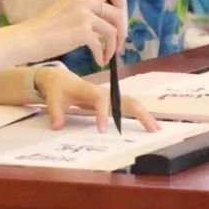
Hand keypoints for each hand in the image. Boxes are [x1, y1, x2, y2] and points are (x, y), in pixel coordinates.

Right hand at [18, 0, 125, 66]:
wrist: (28, 39)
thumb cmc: (43, 28)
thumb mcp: (66, 9)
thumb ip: (84, 9)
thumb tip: (104, 20)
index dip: (121, 2)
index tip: (118, 17)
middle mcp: (83, 0)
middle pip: (118, 12)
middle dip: (122, 30)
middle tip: (118, 43)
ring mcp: (83, 15)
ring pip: (113, 30)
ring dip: (113, 46)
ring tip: (107, 56)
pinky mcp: (82, 32)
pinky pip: (101, 45)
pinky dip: (102, 56)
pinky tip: (98, 61)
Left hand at [36, 65, 159, 132]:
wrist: (60, 78)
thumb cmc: (58, 89)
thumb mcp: (53, 99)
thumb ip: (56, 113)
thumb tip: (57, 127)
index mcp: (89, 91)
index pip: (100, 101)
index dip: (102, 114)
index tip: (102, 130)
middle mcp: (103, 92)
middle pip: (125, 100)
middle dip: (139, 114)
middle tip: (151, 130)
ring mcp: (109, 96)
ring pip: (130, 103)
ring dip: (144, 115)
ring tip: (156, 129)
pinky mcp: (110, 100)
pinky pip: (127, 106)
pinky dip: (139, 114)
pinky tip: (148, 124)